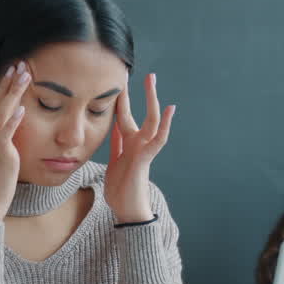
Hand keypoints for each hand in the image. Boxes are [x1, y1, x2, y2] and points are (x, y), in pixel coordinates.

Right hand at [0, 61, 30, 221]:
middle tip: (20, 65)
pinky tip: (21, 107)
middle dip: (9, 83)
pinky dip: (13, 119)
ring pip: (2, 111)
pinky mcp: (0, 152)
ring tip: (24, 76)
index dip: (2, 87)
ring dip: (13, 92)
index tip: (11, 72)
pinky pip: (6, 131)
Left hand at [104, 73, 173, 222]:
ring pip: (151, 120)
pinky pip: (158, 139)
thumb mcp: (114, 159)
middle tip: (138, 74)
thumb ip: (117, 143)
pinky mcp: (145, 158)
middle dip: (138, 94)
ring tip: (152, 81)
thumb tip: (115, 125)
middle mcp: (138, 143)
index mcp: (128, 143)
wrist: (126, 210)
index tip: (118, 83)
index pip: (124, 116)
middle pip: (138, 113)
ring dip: (151, 100)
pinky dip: (164, 124)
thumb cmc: (120, 188)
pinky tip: (169, 110)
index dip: (121, 100)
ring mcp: (143, 149)